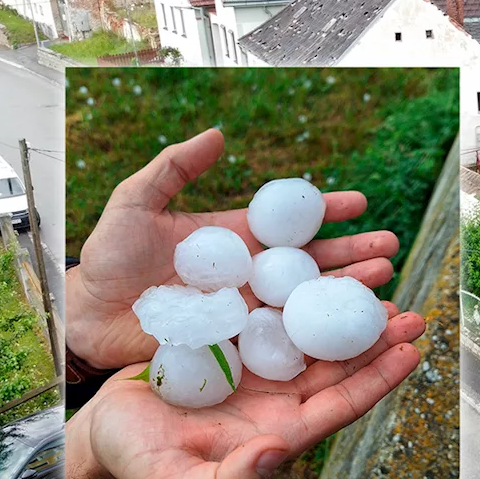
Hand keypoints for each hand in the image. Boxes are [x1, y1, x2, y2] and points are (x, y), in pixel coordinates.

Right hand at [65, 307, 425, 478]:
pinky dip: (299, 293)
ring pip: (314, 334)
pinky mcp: (234, 341)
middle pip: (339, 365)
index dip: (377, 380)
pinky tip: (319, 268)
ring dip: (345, 311)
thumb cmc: (140, 466)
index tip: (411, 351)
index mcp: (279, 432)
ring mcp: (259, 367)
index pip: (340, 404)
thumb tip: (275, 456)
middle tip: (413, 311)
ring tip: (380, 283)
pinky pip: (274, 312)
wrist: (102, 432)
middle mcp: (279, 398)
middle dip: (377, 339)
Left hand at [67, 128, 399, 369]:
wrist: (89, 320)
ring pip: (310, 299)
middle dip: (354, 253)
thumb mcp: (135, 204)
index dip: (326, 210)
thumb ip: (174, 168)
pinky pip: (289, 338)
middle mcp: (252, 275)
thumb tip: (217, 134)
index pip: (291, 222)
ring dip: (349, 290)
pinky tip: (351, 328)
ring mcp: (250, 311)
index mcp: (237, 239)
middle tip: (389, 246)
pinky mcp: (243, 344)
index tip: (359, 202)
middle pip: (314, 262)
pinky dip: (323, 333)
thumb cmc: (108, 261)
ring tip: (383, 280)